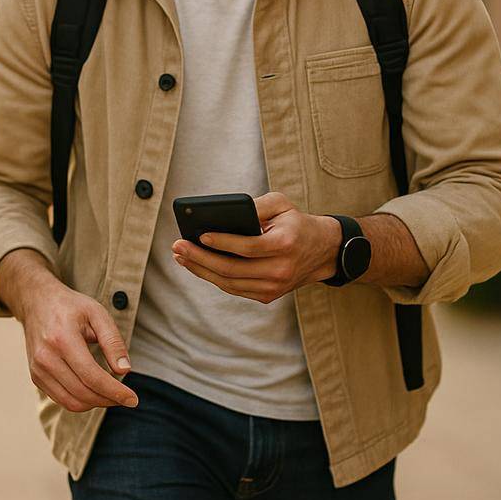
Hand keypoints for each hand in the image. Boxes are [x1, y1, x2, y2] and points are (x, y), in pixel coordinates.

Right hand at [0, 253, 137, 411]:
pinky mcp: (36, 376)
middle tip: (126, 398)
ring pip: (71, 402)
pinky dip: (81, 402)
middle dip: (108, 400)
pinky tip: (94, 391)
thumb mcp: (97, 313)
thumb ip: (113, 341)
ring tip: (112, 395)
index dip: (115, 391)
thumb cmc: (70, 307)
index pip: (91, 376)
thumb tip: (124, 370)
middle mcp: (46, 357)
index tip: (132, 399)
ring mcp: (38, 369)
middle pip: (82, 393)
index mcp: (62, 338)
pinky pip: (61, 399)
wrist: (36, 302)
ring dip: (96, 404)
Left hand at [172, 191, 339, 303]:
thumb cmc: (295, 223)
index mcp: (284, 245)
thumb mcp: (281, 204)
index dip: (221, 243)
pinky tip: (197, 266)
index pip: (247, 248)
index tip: (199, 236)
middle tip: (178, 247)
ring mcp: (274, 287)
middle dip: (200, 258)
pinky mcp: (268, 295)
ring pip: (230, 283)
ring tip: (181, 257)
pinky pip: (234, 288)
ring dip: (201, 270)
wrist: (322, 251)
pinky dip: (213, 278)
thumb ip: (255, 205)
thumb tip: (223, 213)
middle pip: (232, 269)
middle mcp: (280, 270)